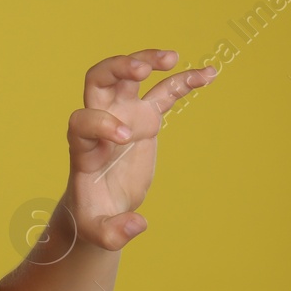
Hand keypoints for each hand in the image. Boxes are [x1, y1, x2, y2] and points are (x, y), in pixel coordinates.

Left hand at [64, 50, 216, 250]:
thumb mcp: (98, 231)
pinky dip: (184, 81)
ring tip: (173, 58)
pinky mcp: (145, 118)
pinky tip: (209, 74)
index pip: (82, 120)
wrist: (100, 204)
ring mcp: (123, 115)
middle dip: (117, 68)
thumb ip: (114, 232)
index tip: (123, 137)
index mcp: (84, 146)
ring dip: (148, 60)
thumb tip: (139, 225)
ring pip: (130, 76)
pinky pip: (165, 93)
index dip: (100, 122)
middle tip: (142, 70)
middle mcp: (101, 122)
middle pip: (98, 80)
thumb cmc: (94, 216)